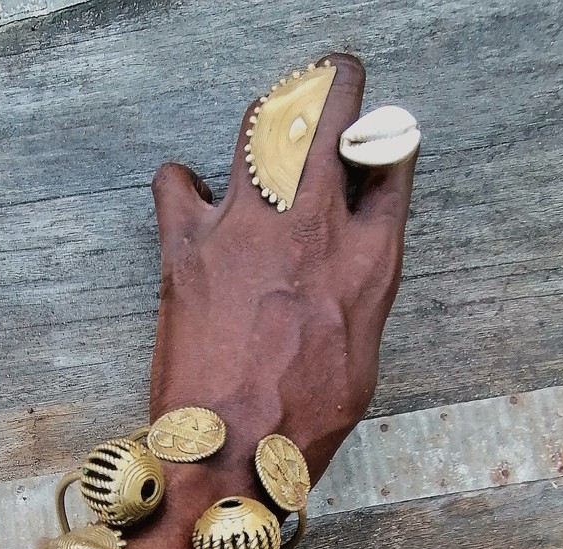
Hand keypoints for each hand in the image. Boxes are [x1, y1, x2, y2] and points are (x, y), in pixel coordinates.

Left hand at [149, 54, 417, 481]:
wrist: (229, 453)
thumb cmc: (299, 423)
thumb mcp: (360, 361)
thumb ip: (360, 298)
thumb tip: (347, 274)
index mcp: (369, 260)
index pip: (388, 166)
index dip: (378, 143)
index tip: (368, 141)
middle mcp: (313, 228)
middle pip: (331, 116)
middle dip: (333, 85)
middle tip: (328, 80)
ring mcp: (246, 228)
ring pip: (261, 126)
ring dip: (267, 116)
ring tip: (265, 125)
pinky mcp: (187, 244)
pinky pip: (175, 180)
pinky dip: (180, 181)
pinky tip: (187, 196)